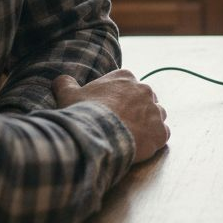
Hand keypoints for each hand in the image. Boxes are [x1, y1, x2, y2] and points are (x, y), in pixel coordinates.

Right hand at [53, 70, 169, 163]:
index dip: (119, 99)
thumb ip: (66, 84)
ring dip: (147, 124)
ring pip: (156, 116)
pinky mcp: (161, 131)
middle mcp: (145, 90)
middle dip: (135, 111)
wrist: (96, 135)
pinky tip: (139, 146)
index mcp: (125, 77)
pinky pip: (162, 134)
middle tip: (119, 124)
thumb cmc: (83, 113)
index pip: (128, 85)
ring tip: (130, 135)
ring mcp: (156, 111)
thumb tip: (61, 80)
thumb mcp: (68, 94)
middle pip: (144, 100)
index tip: (110, 109)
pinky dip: (153, 140)